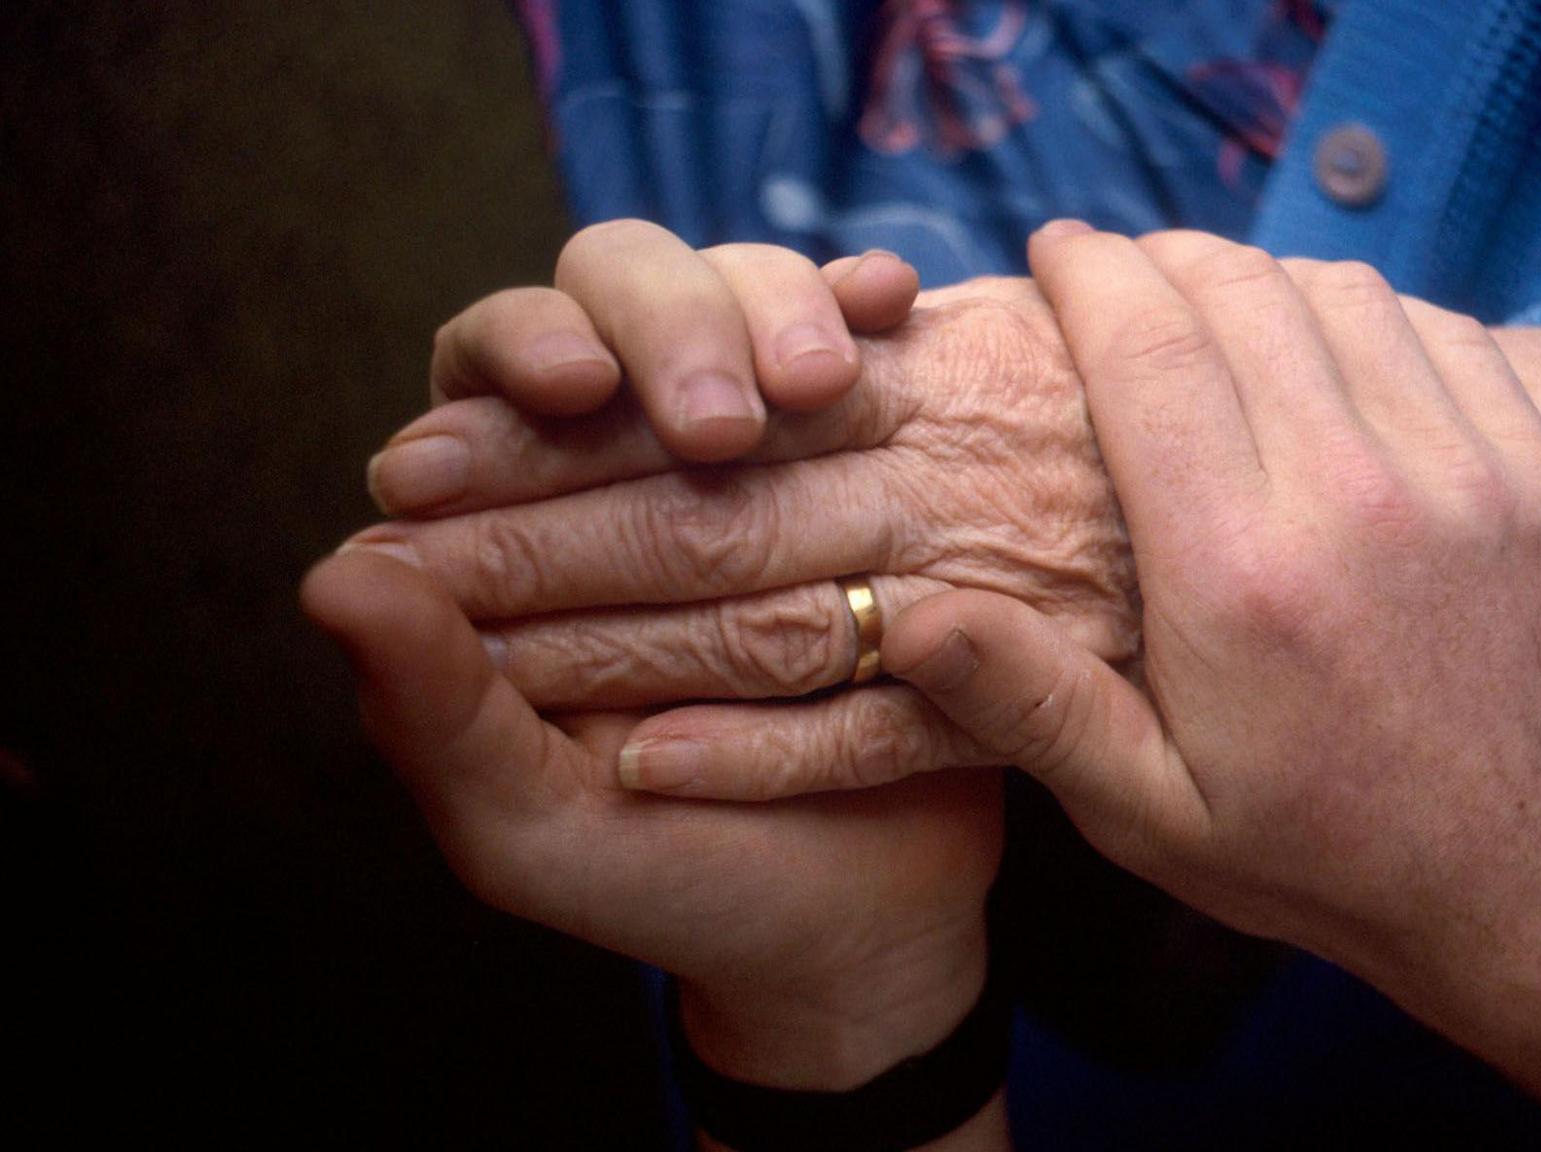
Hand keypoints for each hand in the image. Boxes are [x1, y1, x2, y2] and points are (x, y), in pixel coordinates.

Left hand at [307, 226, 1003, 1095]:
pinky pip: (873, 356)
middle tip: (722, 416)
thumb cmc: (667, 877)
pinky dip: (870, 317)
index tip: (565, 382)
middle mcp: (634, 454)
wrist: (851, 920)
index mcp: (517, 523)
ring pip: (751, 302)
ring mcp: (765, 444)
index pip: (489, 372)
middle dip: (670, 326)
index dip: (521, 350)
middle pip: (626, 296)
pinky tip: (892, 303)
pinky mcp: (872, 453)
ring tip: (817, 376)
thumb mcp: (531, 822)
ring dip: (775, 309)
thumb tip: (334, 574)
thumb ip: (433, 709)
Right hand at [874, 224, 1540, 1002]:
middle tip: (1119, 271)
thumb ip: (1031, 703)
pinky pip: (1442, 328)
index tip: (1052, 250)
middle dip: (1162, 256)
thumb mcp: (1145, 811)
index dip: (1090, 273)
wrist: (1506, 875)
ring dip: (1262, 276)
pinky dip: (1369, 311)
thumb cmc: (1305, 845)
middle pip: (1242, 294)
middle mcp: (1356, 499)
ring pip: (1344, 292)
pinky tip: (1326, 349)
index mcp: (1239, 575)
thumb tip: (911, 613)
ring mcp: (1465, 475)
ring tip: (1212, 304)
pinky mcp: (1537, 473)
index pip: (1150, 350)